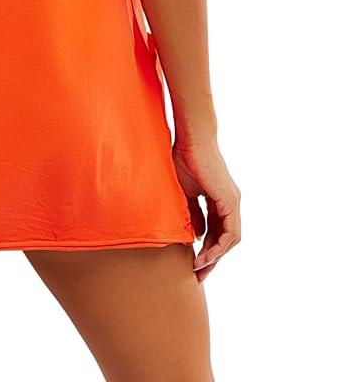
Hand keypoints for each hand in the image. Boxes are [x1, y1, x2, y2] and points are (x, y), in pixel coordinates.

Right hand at [172, 140, 240, 282]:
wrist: (191, 140)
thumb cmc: (184, 159)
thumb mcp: (186, 193)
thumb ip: (194, 213)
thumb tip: (198, 234)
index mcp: (220, 200)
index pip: (217, 232)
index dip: (207, 249)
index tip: (194, 264)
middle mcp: (230, 203)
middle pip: (226, 239)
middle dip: (213, 260)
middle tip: (199, 276)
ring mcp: (232, 202)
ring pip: (230, 239)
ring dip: (216, 256)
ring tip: (200, 268)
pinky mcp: (230, 201)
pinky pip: (230, 232)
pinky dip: (220, 246)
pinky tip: (206, 255)